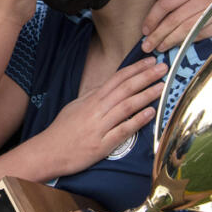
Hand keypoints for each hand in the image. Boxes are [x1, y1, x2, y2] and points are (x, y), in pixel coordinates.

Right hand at [35, 57, 166, 176]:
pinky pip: (123, 130)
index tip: (150, 60)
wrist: (48, 151)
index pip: (117, 78)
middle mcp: (97, 109)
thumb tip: (107, 86)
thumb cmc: (62, 130)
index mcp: (91, 99)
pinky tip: (150, 113)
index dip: (135, 68)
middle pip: (125, 88)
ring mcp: (100, 126)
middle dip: (145, 76)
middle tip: (163, 67)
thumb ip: (93, 96)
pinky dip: (137, 120)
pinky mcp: (102, 144)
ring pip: (126, 106)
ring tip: (162, 86)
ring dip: (146, 95)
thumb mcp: (76, 106)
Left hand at [141, 0, 211, 52]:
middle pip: (175, 18)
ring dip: (169, 41)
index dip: (153, 17)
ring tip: (158, 48)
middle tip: (147, 46)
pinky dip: (185, 43)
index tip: (145, 30)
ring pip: (186, 29)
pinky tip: (175, 48)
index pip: (167, 2)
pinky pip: (200, 35)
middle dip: (158, 34)